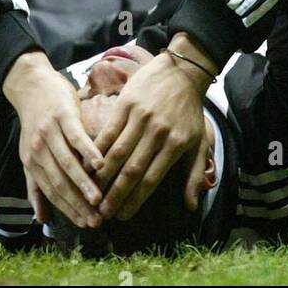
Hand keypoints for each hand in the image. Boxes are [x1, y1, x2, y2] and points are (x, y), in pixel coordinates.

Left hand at [3, 50, 103, 228]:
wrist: (32, 85)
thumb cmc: (37, 122)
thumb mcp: (32, 155)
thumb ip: (36, 186)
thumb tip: (40, 219)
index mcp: (32, 163)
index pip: (52, 193)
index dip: (68, 211)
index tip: (86, 223)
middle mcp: (39, 151)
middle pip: (60, 183)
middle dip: (78, 204)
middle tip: (96, 220)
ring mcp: (50, 132)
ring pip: (68, 164)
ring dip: (84, 184)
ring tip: (99, 199)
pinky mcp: (63, 115)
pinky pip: (76, 137)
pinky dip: (88, 152)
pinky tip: (101, 164)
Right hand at [93, 36, 215, 221]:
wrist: (182, 71)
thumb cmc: (190, 110)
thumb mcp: (200, 142)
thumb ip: (195, 174)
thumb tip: (191, 205)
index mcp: (175, 144)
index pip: (151, 179)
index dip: (135, 200)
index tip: (122, 216)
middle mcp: (157, 133)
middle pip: (132, 169)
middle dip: (115, 194)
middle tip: (101, 212)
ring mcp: (141, 117)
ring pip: (117, 152)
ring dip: (102, 176)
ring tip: (91, 192)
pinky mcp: (126, 103)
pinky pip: (109, 130)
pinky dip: (96, 148)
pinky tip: (87, 162)